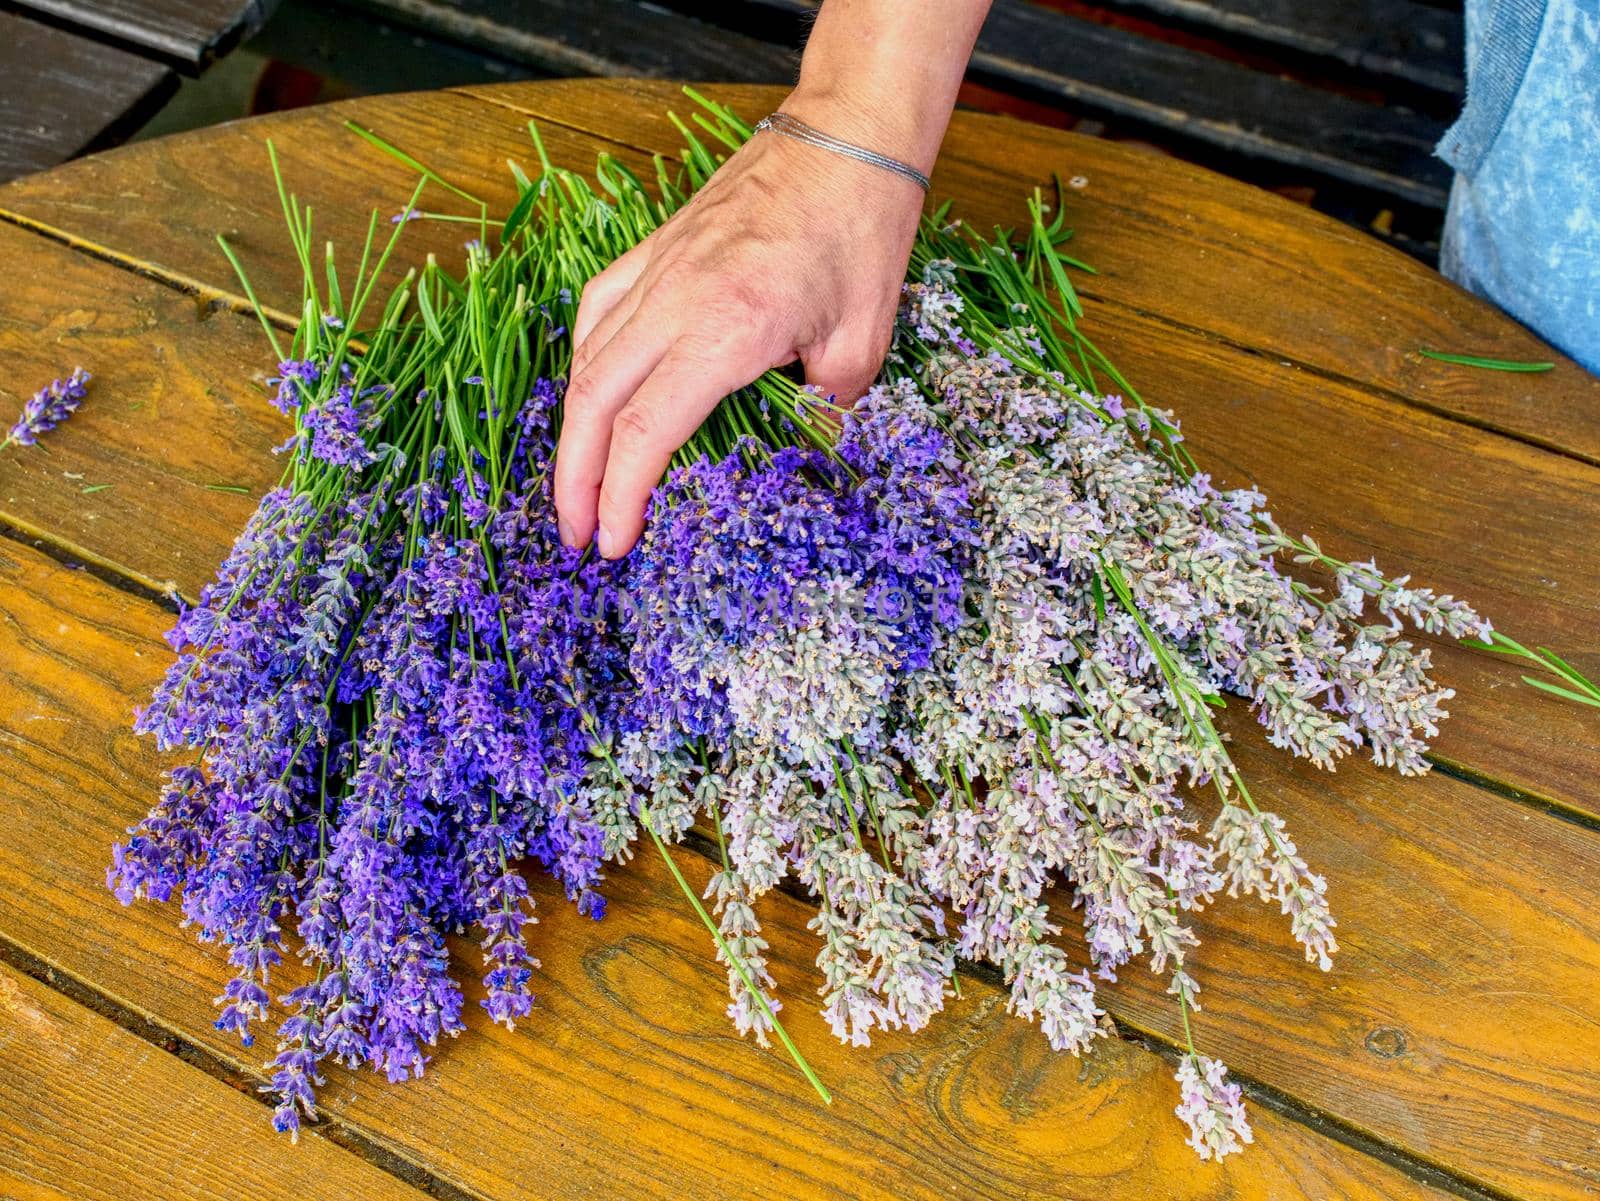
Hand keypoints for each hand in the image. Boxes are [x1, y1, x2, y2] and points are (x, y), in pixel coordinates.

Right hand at [553, 104, 926, 557]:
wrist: (847, 138)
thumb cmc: (862, 234)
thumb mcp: (863, 344)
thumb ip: (823, 411)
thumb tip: (800, 450)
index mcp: (726, 329)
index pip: (646, 430)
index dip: (622, 495)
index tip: (617, 542)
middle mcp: (675, 299)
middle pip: (592, 403)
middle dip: (574, 480)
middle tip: (577, 536)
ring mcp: (656, 270)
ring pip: (585, 361)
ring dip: (572, 431)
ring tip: (576, 484)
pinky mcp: (653, 250)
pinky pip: (596, 316)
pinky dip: (583, 367)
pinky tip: (590, 397)